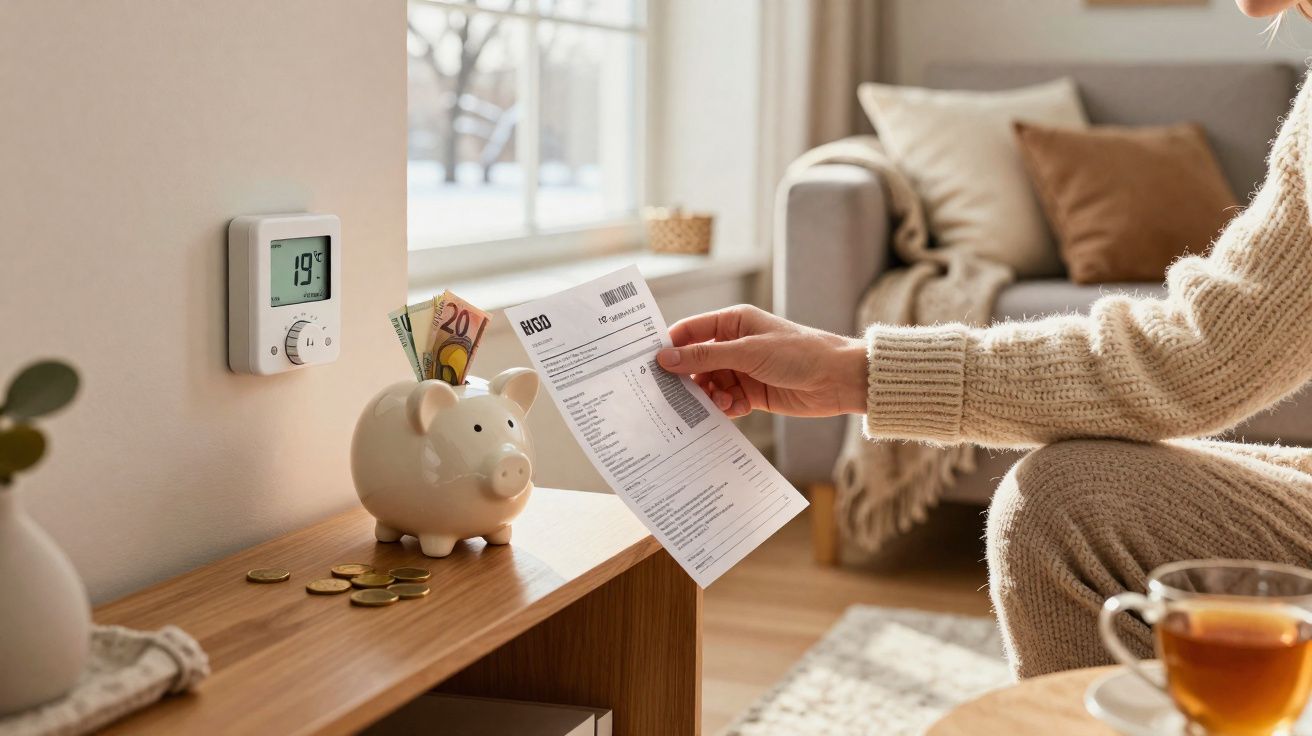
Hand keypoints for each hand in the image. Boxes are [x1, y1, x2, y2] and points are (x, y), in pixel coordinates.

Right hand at [657, 305, 867, 418]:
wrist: (837, 380)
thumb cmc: (798, 353)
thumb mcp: (747, 351)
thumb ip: (704, 356)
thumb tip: (665, 357)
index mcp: (732, 322)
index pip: (690, 331)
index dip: (670, 346)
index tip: (649, 365)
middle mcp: (734, 345)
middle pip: (695, 362)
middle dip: (687, 379)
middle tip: (674, 395)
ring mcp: (742, 370)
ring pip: (709, 385)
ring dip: (708, 396)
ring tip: (719, 401)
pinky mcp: (751, 394)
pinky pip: (725, 402)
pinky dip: (725, 408)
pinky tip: (733, 409)